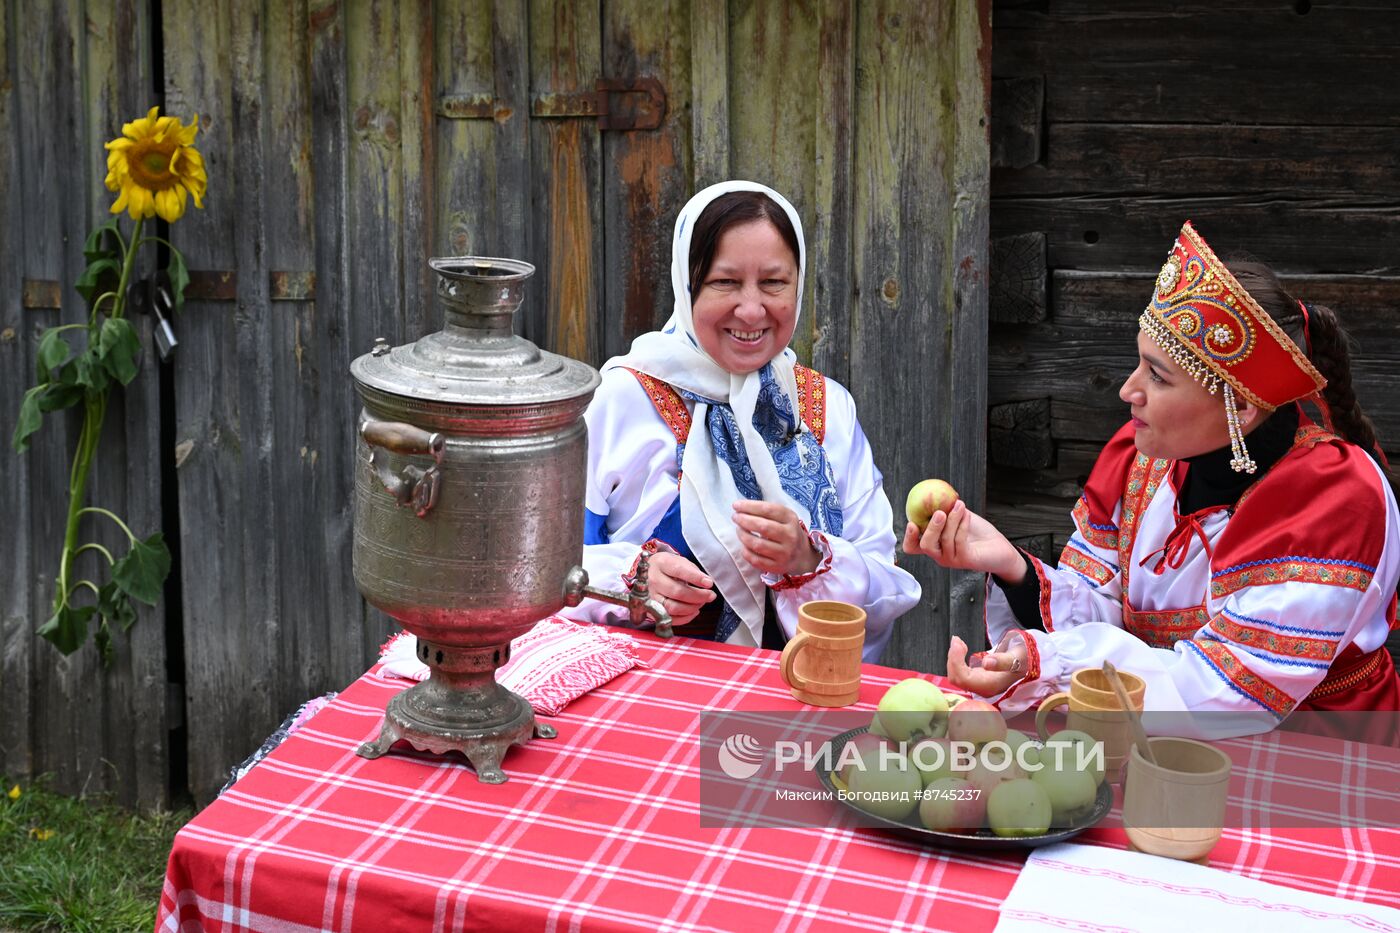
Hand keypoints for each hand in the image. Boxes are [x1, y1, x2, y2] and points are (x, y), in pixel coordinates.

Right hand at [645, 552, 716, 627]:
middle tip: (710, 595)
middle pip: (677, 592)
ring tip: (702, 602)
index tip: (709, 583)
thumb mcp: (680, 561)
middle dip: (698, 596)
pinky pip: (670, 619)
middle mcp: (653, 580)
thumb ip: (693, 571)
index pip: (679, 571)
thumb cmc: (668, 567)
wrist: (650, 572)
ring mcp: (651, 596)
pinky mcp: (652, 610)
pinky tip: (694, 611)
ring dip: (692, 607)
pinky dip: (685, 618)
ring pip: (673, 607)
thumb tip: (706, 583)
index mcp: (661, 563)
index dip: (696, 578)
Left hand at [731, 500, 820, 576]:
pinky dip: (746, 551)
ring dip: (743, 535)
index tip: (736, 505)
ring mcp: (784, 553)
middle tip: (735, 517)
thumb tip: (741, 507)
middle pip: (762, 527)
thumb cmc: (787, 532)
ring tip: (739, 530)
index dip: (750, 506)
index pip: (768, 510)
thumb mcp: (784, 517)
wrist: (802, 555)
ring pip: (757, 544)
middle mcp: (790, 536)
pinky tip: (744, 545)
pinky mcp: (777, 566)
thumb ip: (766, 511)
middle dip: (744, 520)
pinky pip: (756, 560)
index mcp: (791, 519)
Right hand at [901, 500, 1025, 583]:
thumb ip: (947, 510)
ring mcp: (952, 559)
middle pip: (925, 545)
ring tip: (960, 505)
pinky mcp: (965, 560)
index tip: (912, 523)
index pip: (913, 547)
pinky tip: (967, 515)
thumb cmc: (979, 533)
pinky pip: (959, 541)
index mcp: (935, 544)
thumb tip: (937, 492)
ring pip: (944, 539)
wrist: (1001, 548)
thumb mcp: (959, 518)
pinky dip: (962, 524)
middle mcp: (940, 554)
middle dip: (931, 527)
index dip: (909, 537)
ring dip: (953, 519)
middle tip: (939, 512)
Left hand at [945, 635, 1027, 696]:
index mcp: (990, 685)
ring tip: (959, 642)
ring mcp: (979, 684)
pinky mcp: (977, 678)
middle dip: (953, 658)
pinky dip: (957, 659)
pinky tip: (962, 648)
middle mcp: (982, 688)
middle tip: (957, 640)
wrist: (1029, 663)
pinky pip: (960, 672)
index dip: (956, 661)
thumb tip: (986, 663)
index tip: (958, 643)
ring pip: (956, 675)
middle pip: (956, 678)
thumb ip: (1002, 661)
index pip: (963, 678)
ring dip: (954, 657)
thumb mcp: (1017, 658)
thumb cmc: (1024, 660)